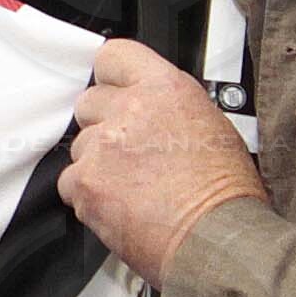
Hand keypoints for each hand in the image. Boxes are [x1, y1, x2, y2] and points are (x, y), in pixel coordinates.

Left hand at [64, 37, 268, 282]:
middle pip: (88, 103)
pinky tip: (118, 206)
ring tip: (132, 188)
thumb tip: (155, 114)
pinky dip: (87, 196)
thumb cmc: (226, 195)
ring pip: (79, 147)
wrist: (217, 240)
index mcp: (166, 90)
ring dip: (97, 164)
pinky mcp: (85, 182)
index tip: (111, 89)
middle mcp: (130, 111)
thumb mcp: (213, 128)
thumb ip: (171, 110)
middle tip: (128, 152)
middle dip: (103, 125)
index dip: (110, 77)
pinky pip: (69, 182)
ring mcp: (103, 147)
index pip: (114, 56)